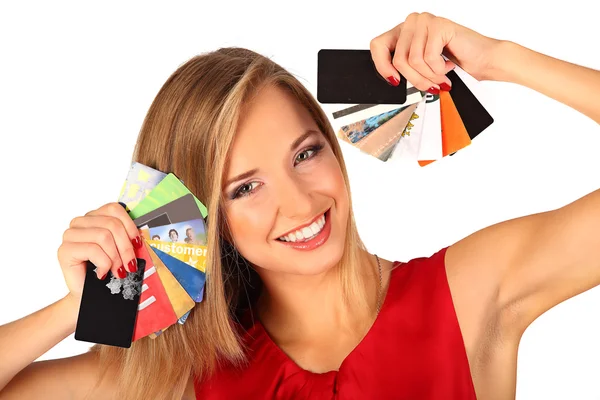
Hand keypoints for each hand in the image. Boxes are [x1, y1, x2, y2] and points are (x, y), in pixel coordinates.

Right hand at [57, 202, 142, 304]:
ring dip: (116, 258)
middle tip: (130, 264)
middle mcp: (80, 222)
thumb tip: (142, 233)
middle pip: (111, 224)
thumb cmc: (106, 271)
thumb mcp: (120, 249)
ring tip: (117, 271)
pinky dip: (104, 264)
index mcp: (94, 217)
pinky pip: (93, 250)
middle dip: (126, 247)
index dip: (130, 226)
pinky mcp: (65, 250)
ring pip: (103, 236)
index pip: (115, 209)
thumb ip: (127, 236)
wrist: (89, 294)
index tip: (138, 244)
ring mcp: (70, 235)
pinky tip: (102, 273)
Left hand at [370, 12, 502, 90]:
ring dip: (429, 76)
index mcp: (403, 31)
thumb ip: (403, 67)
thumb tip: (388, 79)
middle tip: (429, 86)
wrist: (484, 60)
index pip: (377, 46)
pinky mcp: (437, 25)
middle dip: (414, 79)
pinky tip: (448, 66)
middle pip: (397, 59)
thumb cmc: (455, 64)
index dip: (382, 66)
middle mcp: (412, 22)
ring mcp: (424, 21)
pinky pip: (428, 58)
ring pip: (412, 61)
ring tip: (441, 77)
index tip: (394, 81)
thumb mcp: (421, 68)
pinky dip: (439, 69)